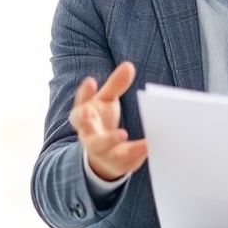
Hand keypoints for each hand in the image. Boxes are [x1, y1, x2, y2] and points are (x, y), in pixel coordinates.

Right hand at [69, 61, 147, 180]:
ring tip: (122, 134)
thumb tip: (128, 65)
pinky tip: (148, 145)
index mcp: (84, 116)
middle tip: (89, 113)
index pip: (79, 103)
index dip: (84, 93)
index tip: (90, 81)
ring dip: (110, 141)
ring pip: (102, 148)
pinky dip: (135, 154)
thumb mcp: (105, 102)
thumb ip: (115, 86)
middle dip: (85, 121)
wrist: (102, 156)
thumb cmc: (102, 121)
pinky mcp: (115, 162)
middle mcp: (88, 134)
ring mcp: (101, 150)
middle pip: (84, 129)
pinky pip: (124, 160)